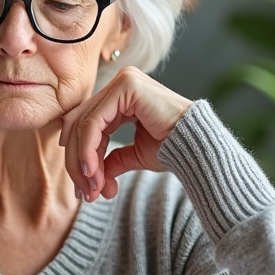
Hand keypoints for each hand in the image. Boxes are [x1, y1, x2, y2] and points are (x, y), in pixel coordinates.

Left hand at [60, 66, 193, 201]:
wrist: (198, 148)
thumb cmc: (172, 149)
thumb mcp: (134, 155)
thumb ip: (109, 160)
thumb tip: (89, 177)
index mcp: (121, 95)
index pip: (86, 124)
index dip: (79, 157)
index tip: (84, 189)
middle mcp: (120, 84)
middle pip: (79, 123)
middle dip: (77, 161)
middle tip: (84, 193)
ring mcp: (123, 82)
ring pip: (83, 124)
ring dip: (82, 161)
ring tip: (92, 188)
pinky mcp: (126, 87)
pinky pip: (94, 122)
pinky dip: (88, 150)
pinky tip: (92, 172)